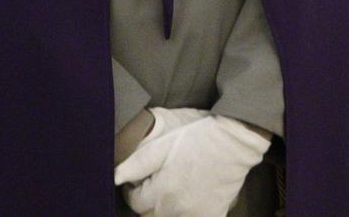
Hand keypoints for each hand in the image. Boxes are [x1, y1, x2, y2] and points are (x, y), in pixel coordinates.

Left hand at [115, 112, 270, 216]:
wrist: (234, 142)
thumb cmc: (197, 139)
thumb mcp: (162, 145)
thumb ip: (137, 164)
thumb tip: (114, 177)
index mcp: (162, 193)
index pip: (135, 203)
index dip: (132, 191)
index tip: (136, 182)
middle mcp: (176, 210)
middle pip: (149, 216)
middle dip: (147, 202)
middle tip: (154, 185)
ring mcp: (195, 216)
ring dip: (165, 210)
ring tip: (171, 191)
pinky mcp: (213, 215)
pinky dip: (187, 214)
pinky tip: (189, 199)